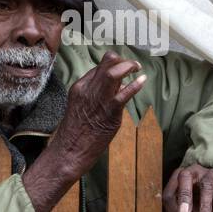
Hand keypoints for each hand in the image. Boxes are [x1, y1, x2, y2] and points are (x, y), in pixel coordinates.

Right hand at [22, 52, 145, 211]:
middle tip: (134, 65)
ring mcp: (98, 100)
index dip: (114, 65)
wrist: (69, 150)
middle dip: (123, 61)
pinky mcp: (108, 113)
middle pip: (106, 64)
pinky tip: (143, 80)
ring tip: (138, 68)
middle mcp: (88, 90)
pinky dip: (135, 85)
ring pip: (113, 73)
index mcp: (80, 87)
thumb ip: (96, 94)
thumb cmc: (77, 132)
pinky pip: (123, 95)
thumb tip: (117, 86)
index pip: (99, 66)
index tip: (123, 68)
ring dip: (128, 67)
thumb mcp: (81, 106)